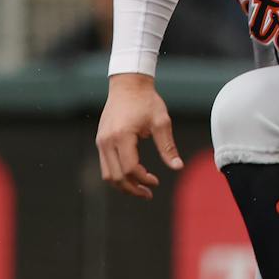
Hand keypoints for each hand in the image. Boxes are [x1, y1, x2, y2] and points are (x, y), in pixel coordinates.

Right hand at [95, 73, 181, 198]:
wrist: (128, 84)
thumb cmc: (147, 101)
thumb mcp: (161, 122)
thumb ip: (168, 146)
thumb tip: (178, 167)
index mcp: (122, 136)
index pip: (129, 168)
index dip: (143, 179)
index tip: (156, 182)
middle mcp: (107, 141)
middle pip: (115, 176)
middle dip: (132, 189)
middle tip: (148, 194)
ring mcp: (101, 141)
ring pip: (107, 174)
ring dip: (123, 185)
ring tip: (140, 189)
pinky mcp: (100, 140)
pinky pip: (106, 165)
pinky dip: (117, 175)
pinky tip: (132, 176)